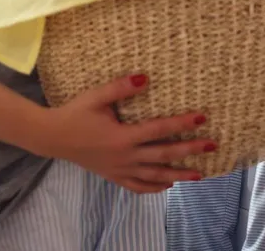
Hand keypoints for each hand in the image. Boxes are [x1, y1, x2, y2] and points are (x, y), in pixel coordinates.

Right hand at [33, 74, 213, 193]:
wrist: (51, 137)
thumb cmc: (75, 113)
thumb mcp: (97, 97)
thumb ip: (121, 87)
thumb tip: (146, 77)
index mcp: (122, 137)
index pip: (160, 130)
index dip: (182, 124)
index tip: (203, 118)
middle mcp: (125, 157)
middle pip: (164, 155)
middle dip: (190, 151)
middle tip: (212, 146)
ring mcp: (119, 170)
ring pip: (154, 176)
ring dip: (178, 175)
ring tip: (199, 175)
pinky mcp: (112, 176)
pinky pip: (136, 187)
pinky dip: (153, 188)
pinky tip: (167, 186)